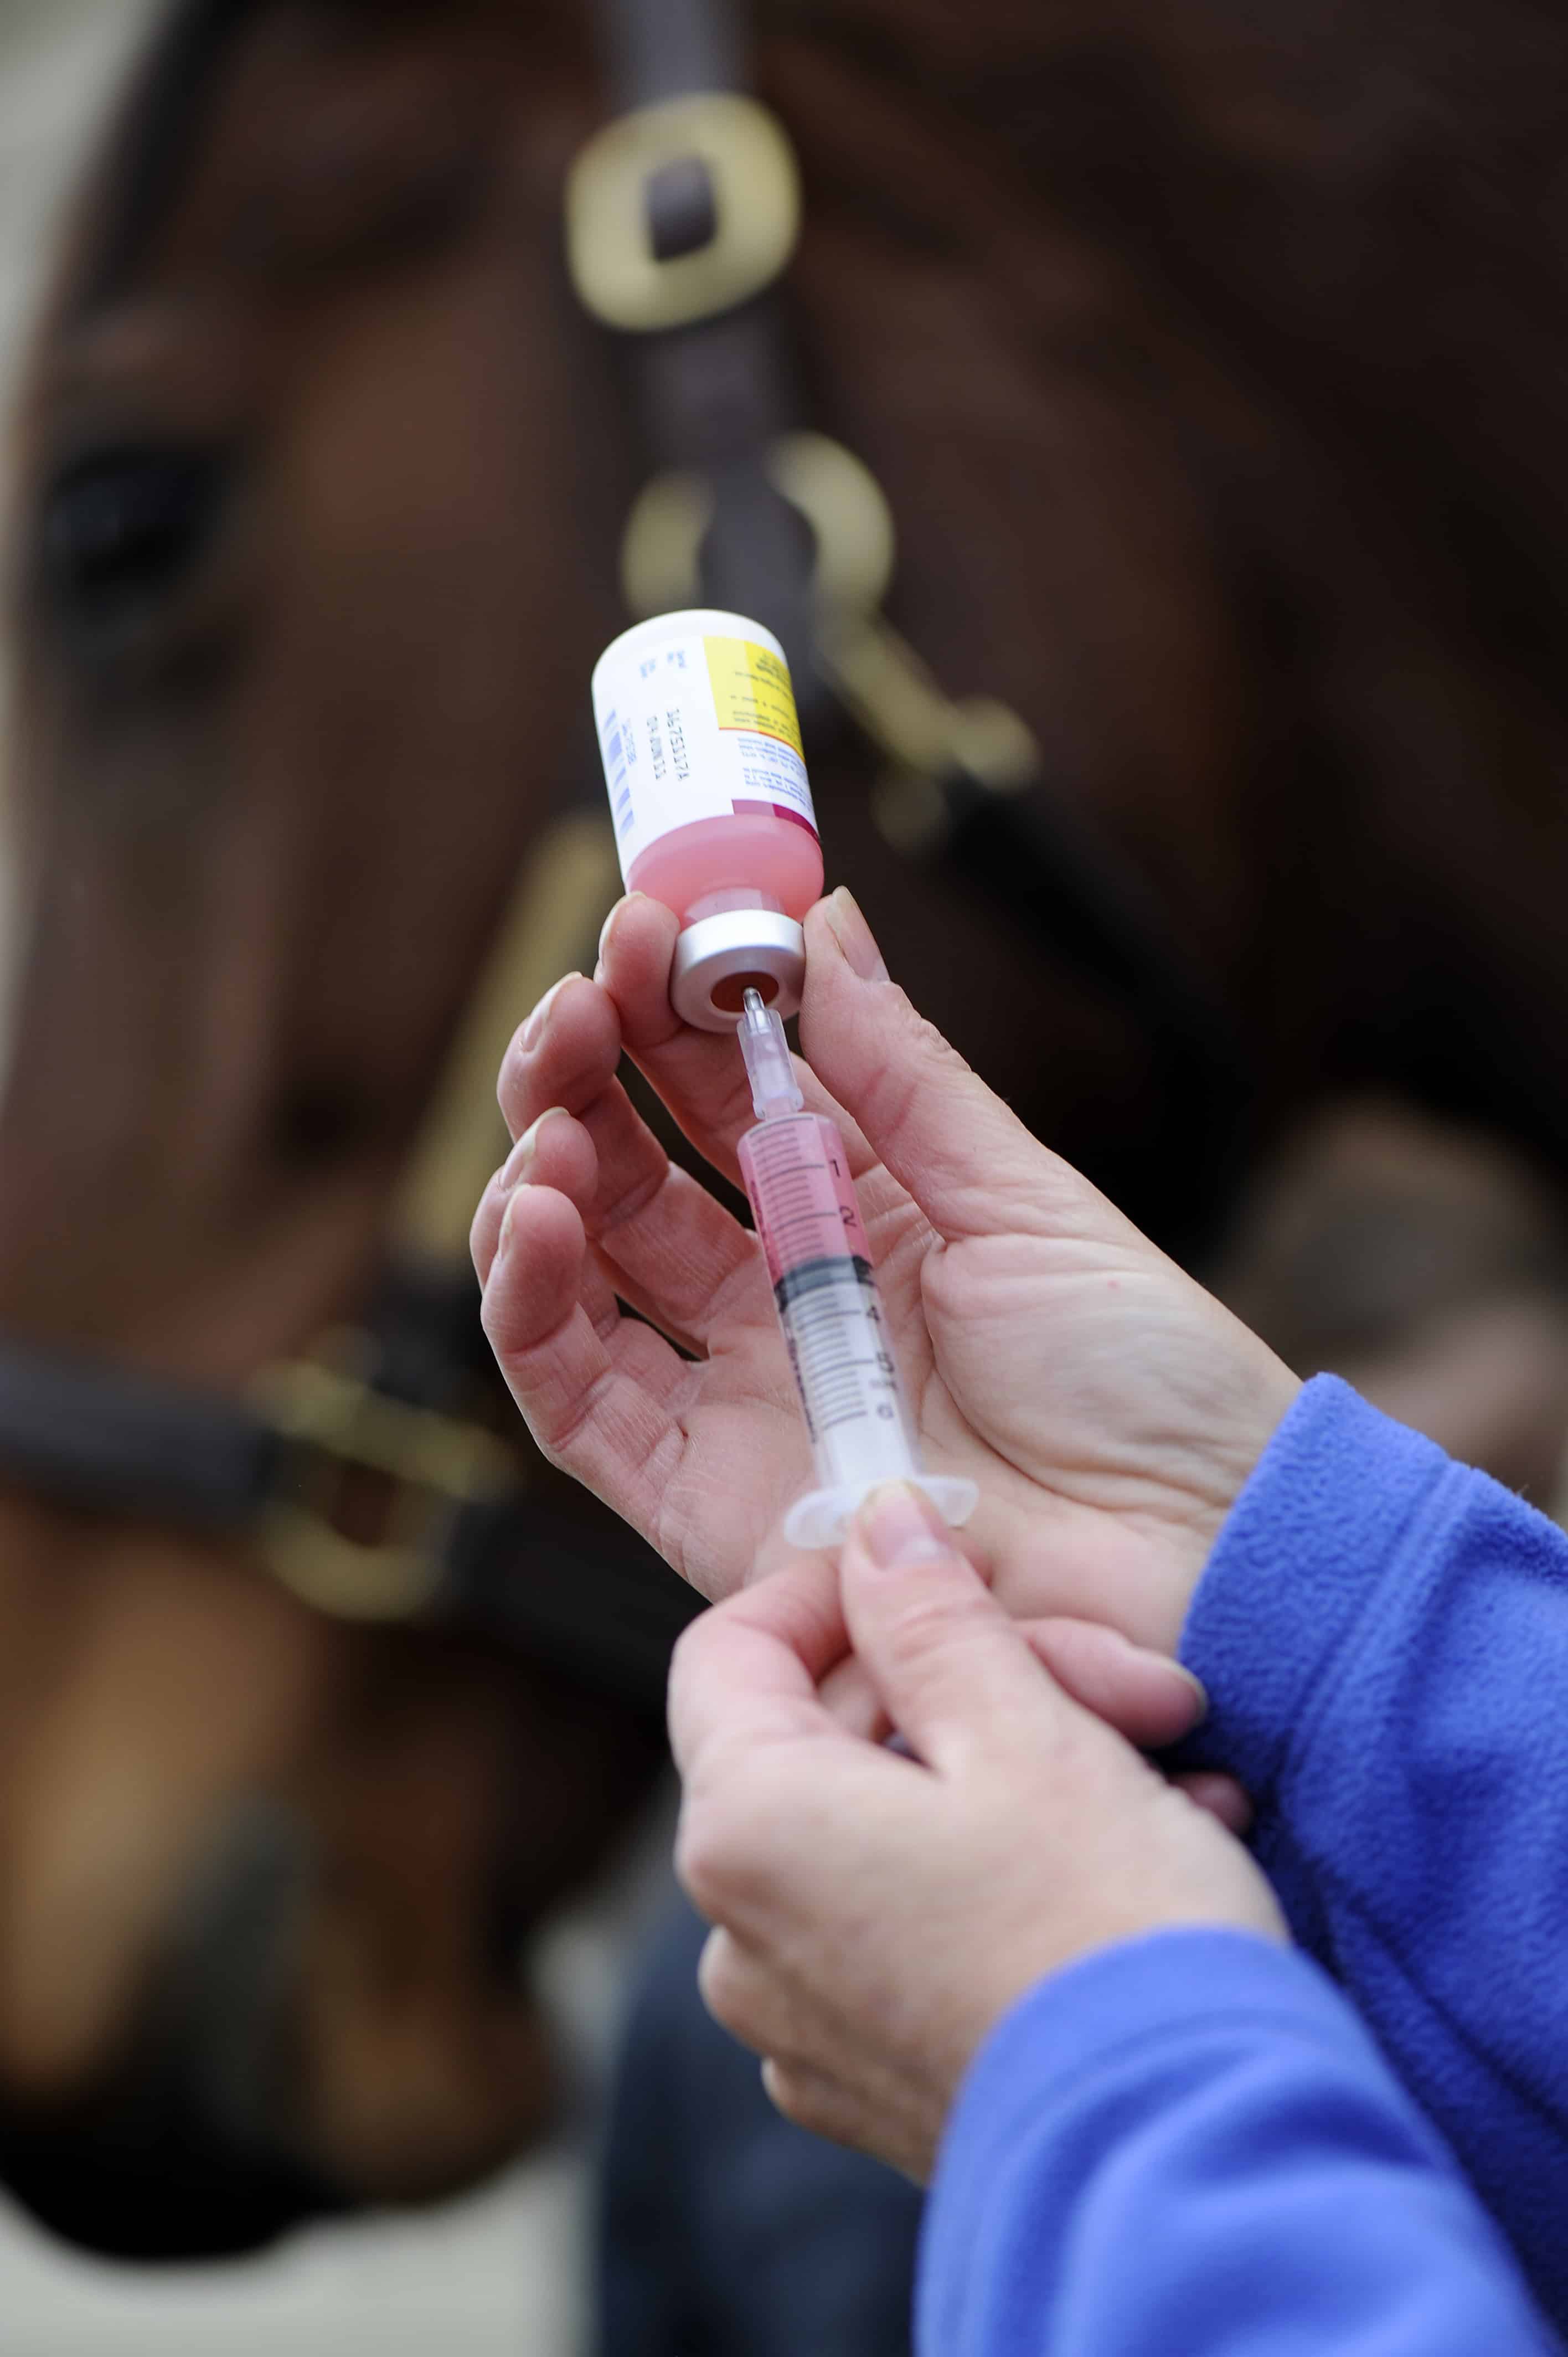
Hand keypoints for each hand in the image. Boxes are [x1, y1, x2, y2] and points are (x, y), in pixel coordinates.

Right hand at [473, 888, 1296, 1657]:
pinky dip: (530, 1309)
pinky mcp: (706, 1501)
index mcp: (866, 1216)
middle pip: (634, 1177)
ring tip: (551, 1117)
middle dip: (584, 1076)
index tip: (646, 928)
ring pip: (585, 1279)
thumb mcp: (1019, 1197)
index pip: (723, 1097)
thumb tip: (825, 917)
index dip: (669, 1013)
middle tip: (578, 1003)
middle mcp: (786, 1302)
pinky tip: (536, 1218)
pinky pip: (578, 1401)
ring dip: (540, 1181)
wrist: (1196, 1549)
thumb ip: (900, 1074)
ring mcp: (741, 1400)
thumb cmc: (1142, 1372)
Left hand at [671, 1484, 1285, 2181]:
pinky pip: (924, 1925)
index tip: (937, 1565)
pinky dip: (1019, 1871)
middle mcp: (743, 1936)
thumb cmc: (1105, 1936)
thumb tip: (876, 1528)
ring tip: (1174, 1772)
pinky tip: (1148, 1852)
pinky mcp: (881, 2079)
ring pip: (898, 1826)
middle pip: (833, 1737)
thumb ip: (930, 1619)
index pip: (728, 1651)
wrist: (1193, 2163)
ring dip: (1030, 1771)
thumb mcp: (1026, 1732)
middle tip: (1135, 1684)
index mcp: (748, 1830)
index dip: (830, 1588)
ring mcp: (807, 2021)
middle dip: (985, 1683)